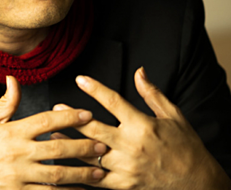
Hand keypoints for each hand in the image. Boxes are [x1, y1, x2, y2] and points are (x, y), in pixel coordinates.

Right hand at [0, 76, 107, 189]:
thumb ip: (6, 103)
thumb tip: (13, 79)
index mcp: (11, 133)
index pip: (45, 121)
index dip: (68, 117)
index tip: (87, 114)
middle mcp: (16, 154)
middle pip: (57, 148)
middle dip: (82, 146)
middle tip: (102, 146)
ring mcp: (18, 176)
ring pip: (56, 174)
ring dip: (80, 173)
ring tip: (98, 171)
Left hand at [53, 67, 230, 189]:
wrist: (198, 183)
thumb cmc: (185, 146)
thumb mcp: (173, 116)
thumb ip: (152, 94)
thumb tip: (139, 71)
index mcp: (142, 126)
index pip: (114, 102)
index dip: (95, 89)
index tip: (80, 79)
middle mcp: (131, 146)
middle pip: (94, 130)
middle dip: (72, 118)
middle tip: (56, 108)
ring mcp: (126, 167)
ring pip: (90, 154)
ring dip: (69, 144)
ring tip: (52, 135)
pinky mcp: (123, 184)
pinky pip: (95, 178)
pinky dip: (80, 171)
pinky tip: (66, 164)